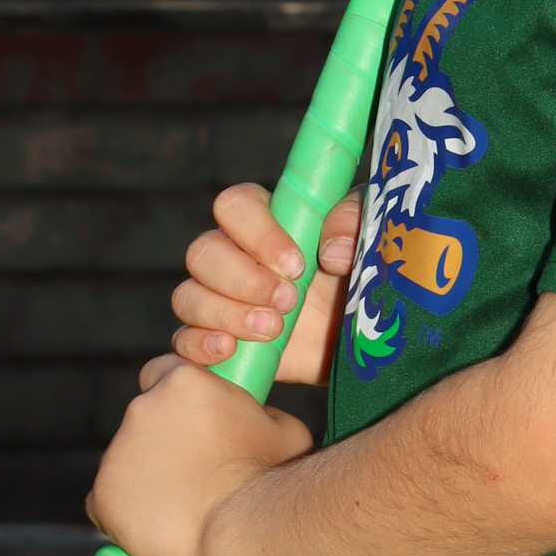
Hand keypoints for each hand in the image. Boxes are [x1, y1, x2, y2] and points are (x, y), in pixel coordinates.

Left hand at [86, 352, 315, 555]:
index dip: (176, 394)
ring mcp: (117, 452)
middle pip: (144, 418)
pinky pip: (107, 500)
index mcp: (183, 382)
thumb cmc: (272, 479)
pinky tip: (155, 526)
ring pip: (127, 461)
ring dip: (147, 476)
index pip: (163, 371)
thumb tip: (251, 417)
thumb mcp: (284, 429)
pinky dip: (126, 511)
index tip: (192, 418)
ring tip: (183, 507)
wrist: (240, 535)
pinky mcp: (102, 494)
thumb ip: (257, 413)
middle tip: (194, 471)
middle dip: (163, 439)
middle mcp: (141, 408)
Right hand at [170, 185, 359, 383]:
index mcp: (267, 218)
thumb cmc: (366, 274)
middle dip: (244, 280)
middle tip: (289, 302)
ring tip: (274, 330)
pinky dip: (198, 345)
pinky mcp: (220, 341)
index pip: (234, 205)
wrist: (367, 339)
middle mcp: (235, 254)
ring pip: (188, 297)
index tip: (296, 264)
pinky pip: (182, 340)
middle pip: (203, 252)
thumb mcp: (373, 235)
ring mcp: (221, 299)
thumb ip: (354, 221)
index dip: (258, 232)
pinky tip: (230, 351)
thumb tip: (330, 248)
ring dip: (226, 314)